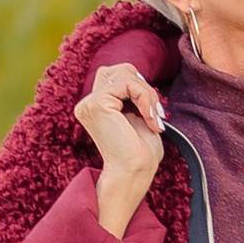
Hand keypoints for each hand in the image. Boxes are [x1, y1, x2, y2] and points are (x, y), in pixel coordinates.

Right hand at [73, 62, 167, 238]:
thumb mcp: (138, 115)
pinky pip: (128, 84)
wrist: (134, 172)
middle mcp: (88, 104)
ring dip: (149, 95)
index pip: (118, 76)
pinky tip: (150, 119)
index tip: (154, 113)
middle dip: (144, 87)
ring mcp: (89, 103)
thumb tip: (136, 74)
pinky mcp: (97, 103)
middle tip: (155, 113)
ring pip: (126, 75)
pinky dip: (146, 98)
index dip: (140, 88)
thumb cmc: (140, 152)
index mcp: (96, 107)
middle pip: (120, 70)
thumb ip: (133, 94)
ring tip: (155, 117)